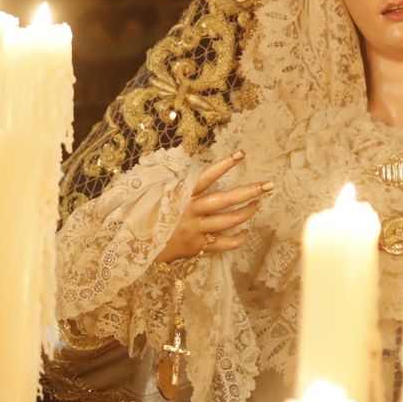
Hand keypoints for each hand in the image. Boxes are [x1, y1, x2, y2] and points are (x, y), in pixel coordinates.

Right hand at [155, 151, 273, 263]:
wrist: (134, 245)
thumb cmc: (147, 214)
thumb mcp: (158, 192)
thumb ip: (178, 183)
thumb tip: (193, 165)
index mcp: (181, 194)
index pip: (206, 177)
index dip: (223, 165)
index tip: (241, 154)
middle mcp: (190, 211)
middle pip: (225, 200)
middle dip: (249, 192)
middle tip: (268, 185)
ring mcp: (195, 230)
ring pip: (228, 221)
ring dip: (247, 212)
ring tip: (258, 203)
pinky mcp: (197, 247)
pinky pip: (224, 244)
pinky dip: (238, 238)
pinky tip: (247, 232)